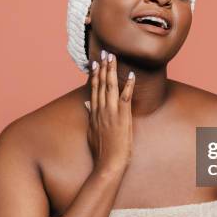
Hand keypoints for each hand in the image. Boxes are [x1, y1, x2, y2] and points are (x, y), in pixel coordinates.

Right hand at [85, 50, 134, 173]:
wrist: (108, 163)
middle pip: (101, 84)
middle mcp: (101, 109)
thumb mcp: (91, 131)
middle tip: (105, 53)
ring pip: (111, 87)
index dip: (95, 75)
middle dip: (103, 67)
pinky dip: (128, 85)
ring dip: (112, 71)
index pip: (94, 89)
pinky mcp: (122, 117)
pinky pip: (126, 97)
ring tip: (113, 57)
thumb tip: (86, 104)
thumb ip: (89, 115)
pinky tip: (131, 75)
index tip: (95, 63)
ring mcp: (111, 112)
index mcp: (94, 112)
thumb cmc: (101, 150)